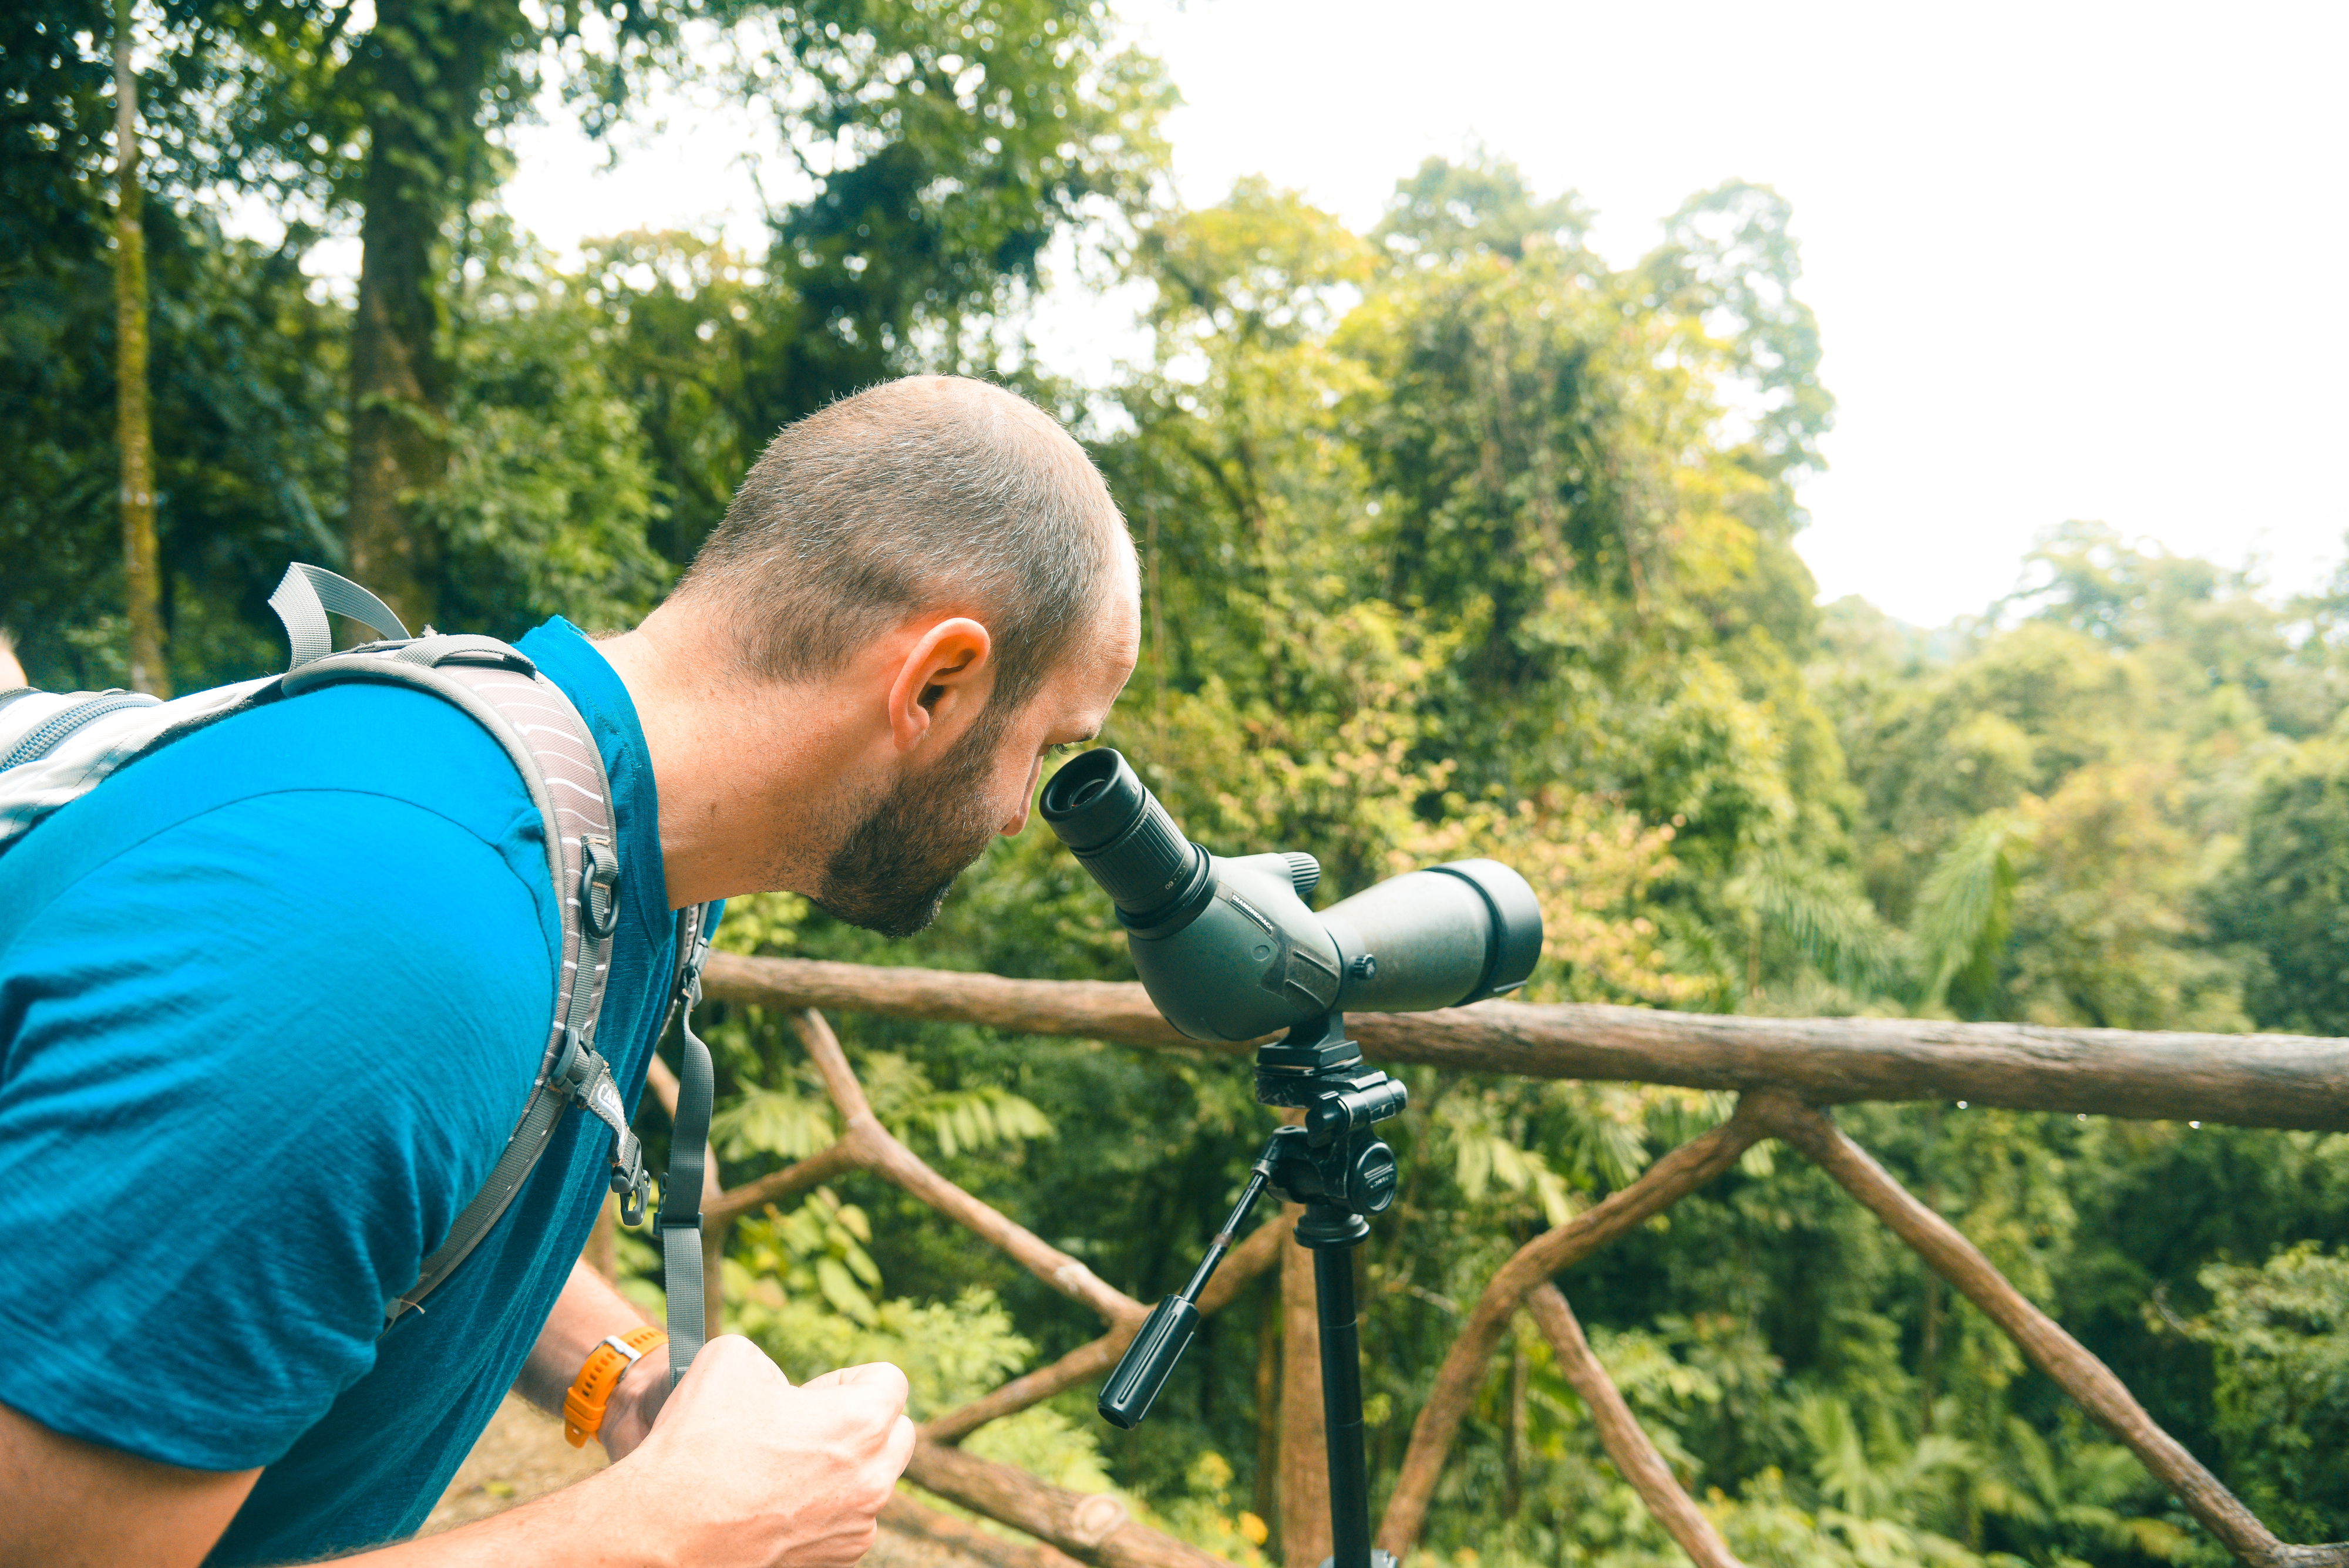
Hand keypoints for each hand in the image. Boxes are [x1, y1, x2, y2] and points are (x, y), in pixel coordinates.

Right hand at [606, 1336, 915, 1567]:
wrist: (661, 1530)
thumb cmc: (698, 1443)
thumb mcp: (731, 1357)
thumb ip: (774, 1361)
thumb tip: (782, 1388)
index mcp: (862, 1424)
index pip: (891, 1380)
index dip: (846, 1379)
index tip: (809, 1394)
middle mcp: (873, 1481)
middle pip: (896, 1435)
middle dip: (861, 1423)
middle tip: (804, 1427)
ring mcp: (855, 1528)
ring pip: (870, 1483)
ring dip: (841, 1470)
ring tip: (779, 1470)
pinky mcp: (834, 1563)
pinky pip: (844, 1523)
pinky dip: (820, 1510)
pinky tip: (772, 1505)